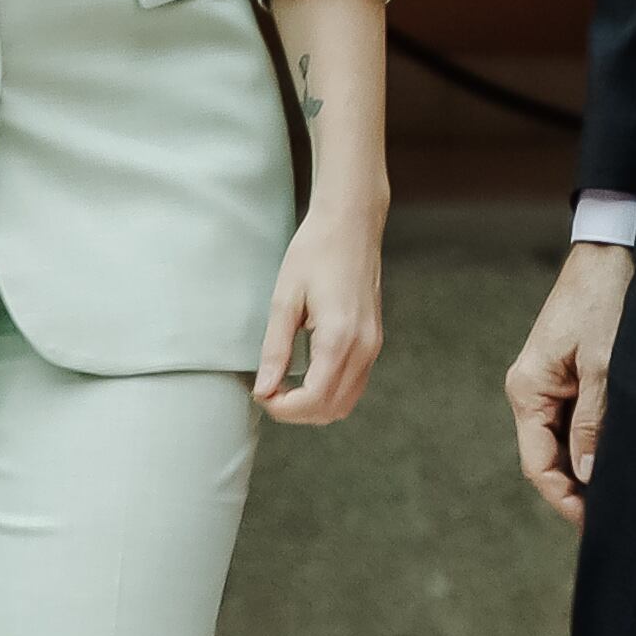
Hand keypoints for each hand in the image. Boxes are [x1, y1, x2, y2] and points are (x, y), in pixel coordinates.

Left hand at [256, 200, 385, 425]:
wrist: (351, 224)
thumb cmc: (315, 252)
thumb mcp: (284, 299)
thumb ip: (275, 349)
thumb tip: (264, 389)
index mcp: (339, 337)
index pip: (313, 399)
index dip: (283, 408)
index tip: (261, 394)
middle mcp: (363, 347)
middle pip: (331, 409)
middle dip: (296, 411)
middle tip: (268, 391)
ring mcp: (373, 345)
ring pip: (346, 402)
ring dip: (313, 405)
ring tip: (284, 385)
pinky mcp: (374, 341)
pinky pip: (355, 384)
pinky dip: (329, 392)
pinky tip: (305, 375)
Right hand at [504, 242, 635, 522]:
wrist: (614, 249)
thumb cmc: (606, 299)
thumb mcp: (605, 364)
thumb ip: (595, 421)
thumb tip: (588, 474)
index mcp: (527, 389)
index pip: (538, 464)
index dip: (566, 500)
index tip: (596, 525)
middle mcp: (530, 390)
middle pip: (548, 458)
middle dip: (578, 489)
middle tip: (617, 515)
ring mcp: (549, 383)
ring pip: (563, 441)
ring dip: (588, 466)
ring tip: (624, 489)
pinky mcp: (568, 374)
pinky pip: (575, 420)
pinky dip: (594, 440)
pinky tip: (619, 455)